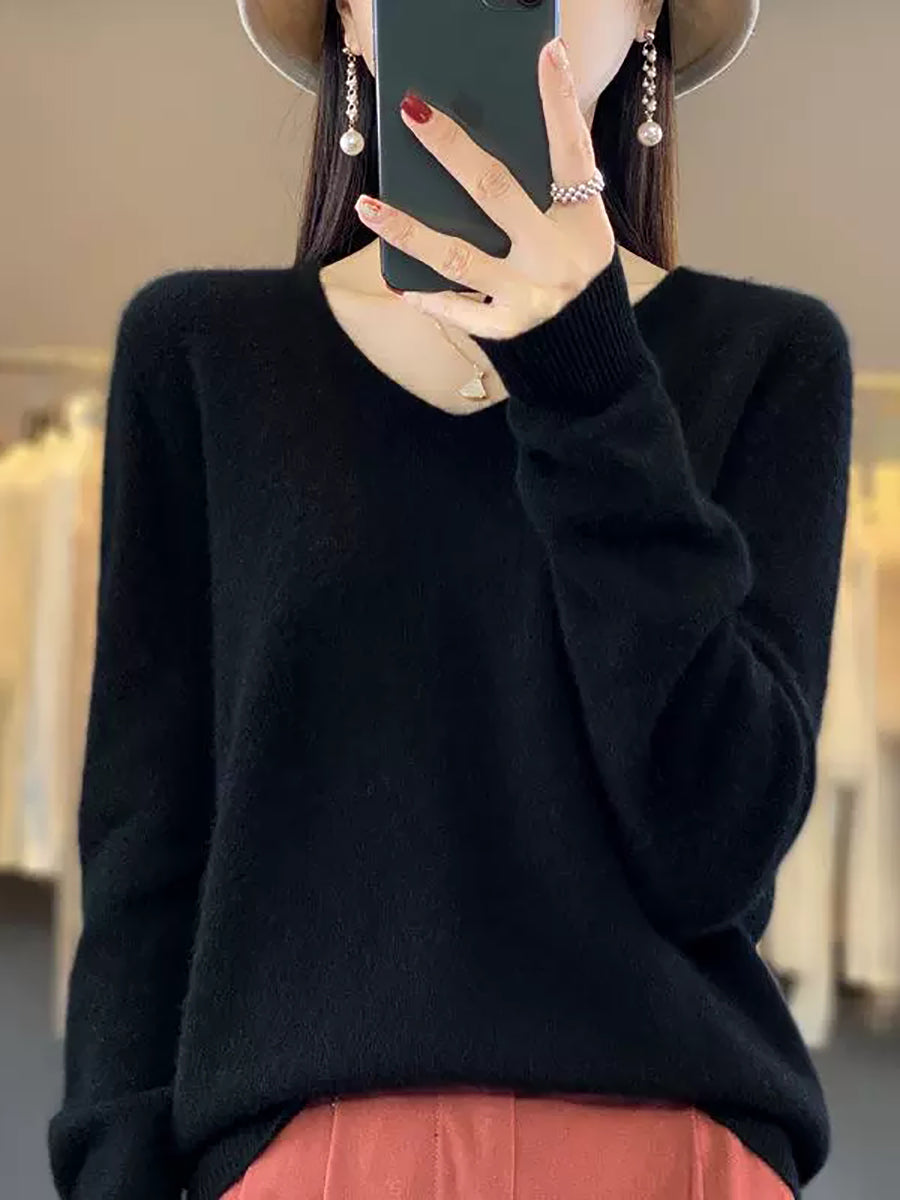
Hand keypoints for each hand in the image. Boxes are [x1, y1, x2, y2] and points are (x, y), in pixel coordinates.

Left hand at [353, 37, 615, 340]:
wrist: (582, 343)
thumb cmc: (565, 263)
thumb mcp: (573, 222)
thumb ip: (544, 181)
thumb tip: (492, 123)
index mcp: (583, 220)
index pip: (572, 151)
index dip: (559, 102)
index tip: (545, 52)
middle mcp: (558, 256)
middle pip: (497, 192)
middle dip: (451, 150)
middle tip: (411, 112)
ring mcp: (532, 296)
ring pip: (460, 257)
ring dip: (409, 231)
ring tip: (370, 206)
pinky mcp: (507, 328)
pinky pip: (457, 309)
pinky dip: (425, 296)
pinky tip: (395, 280)